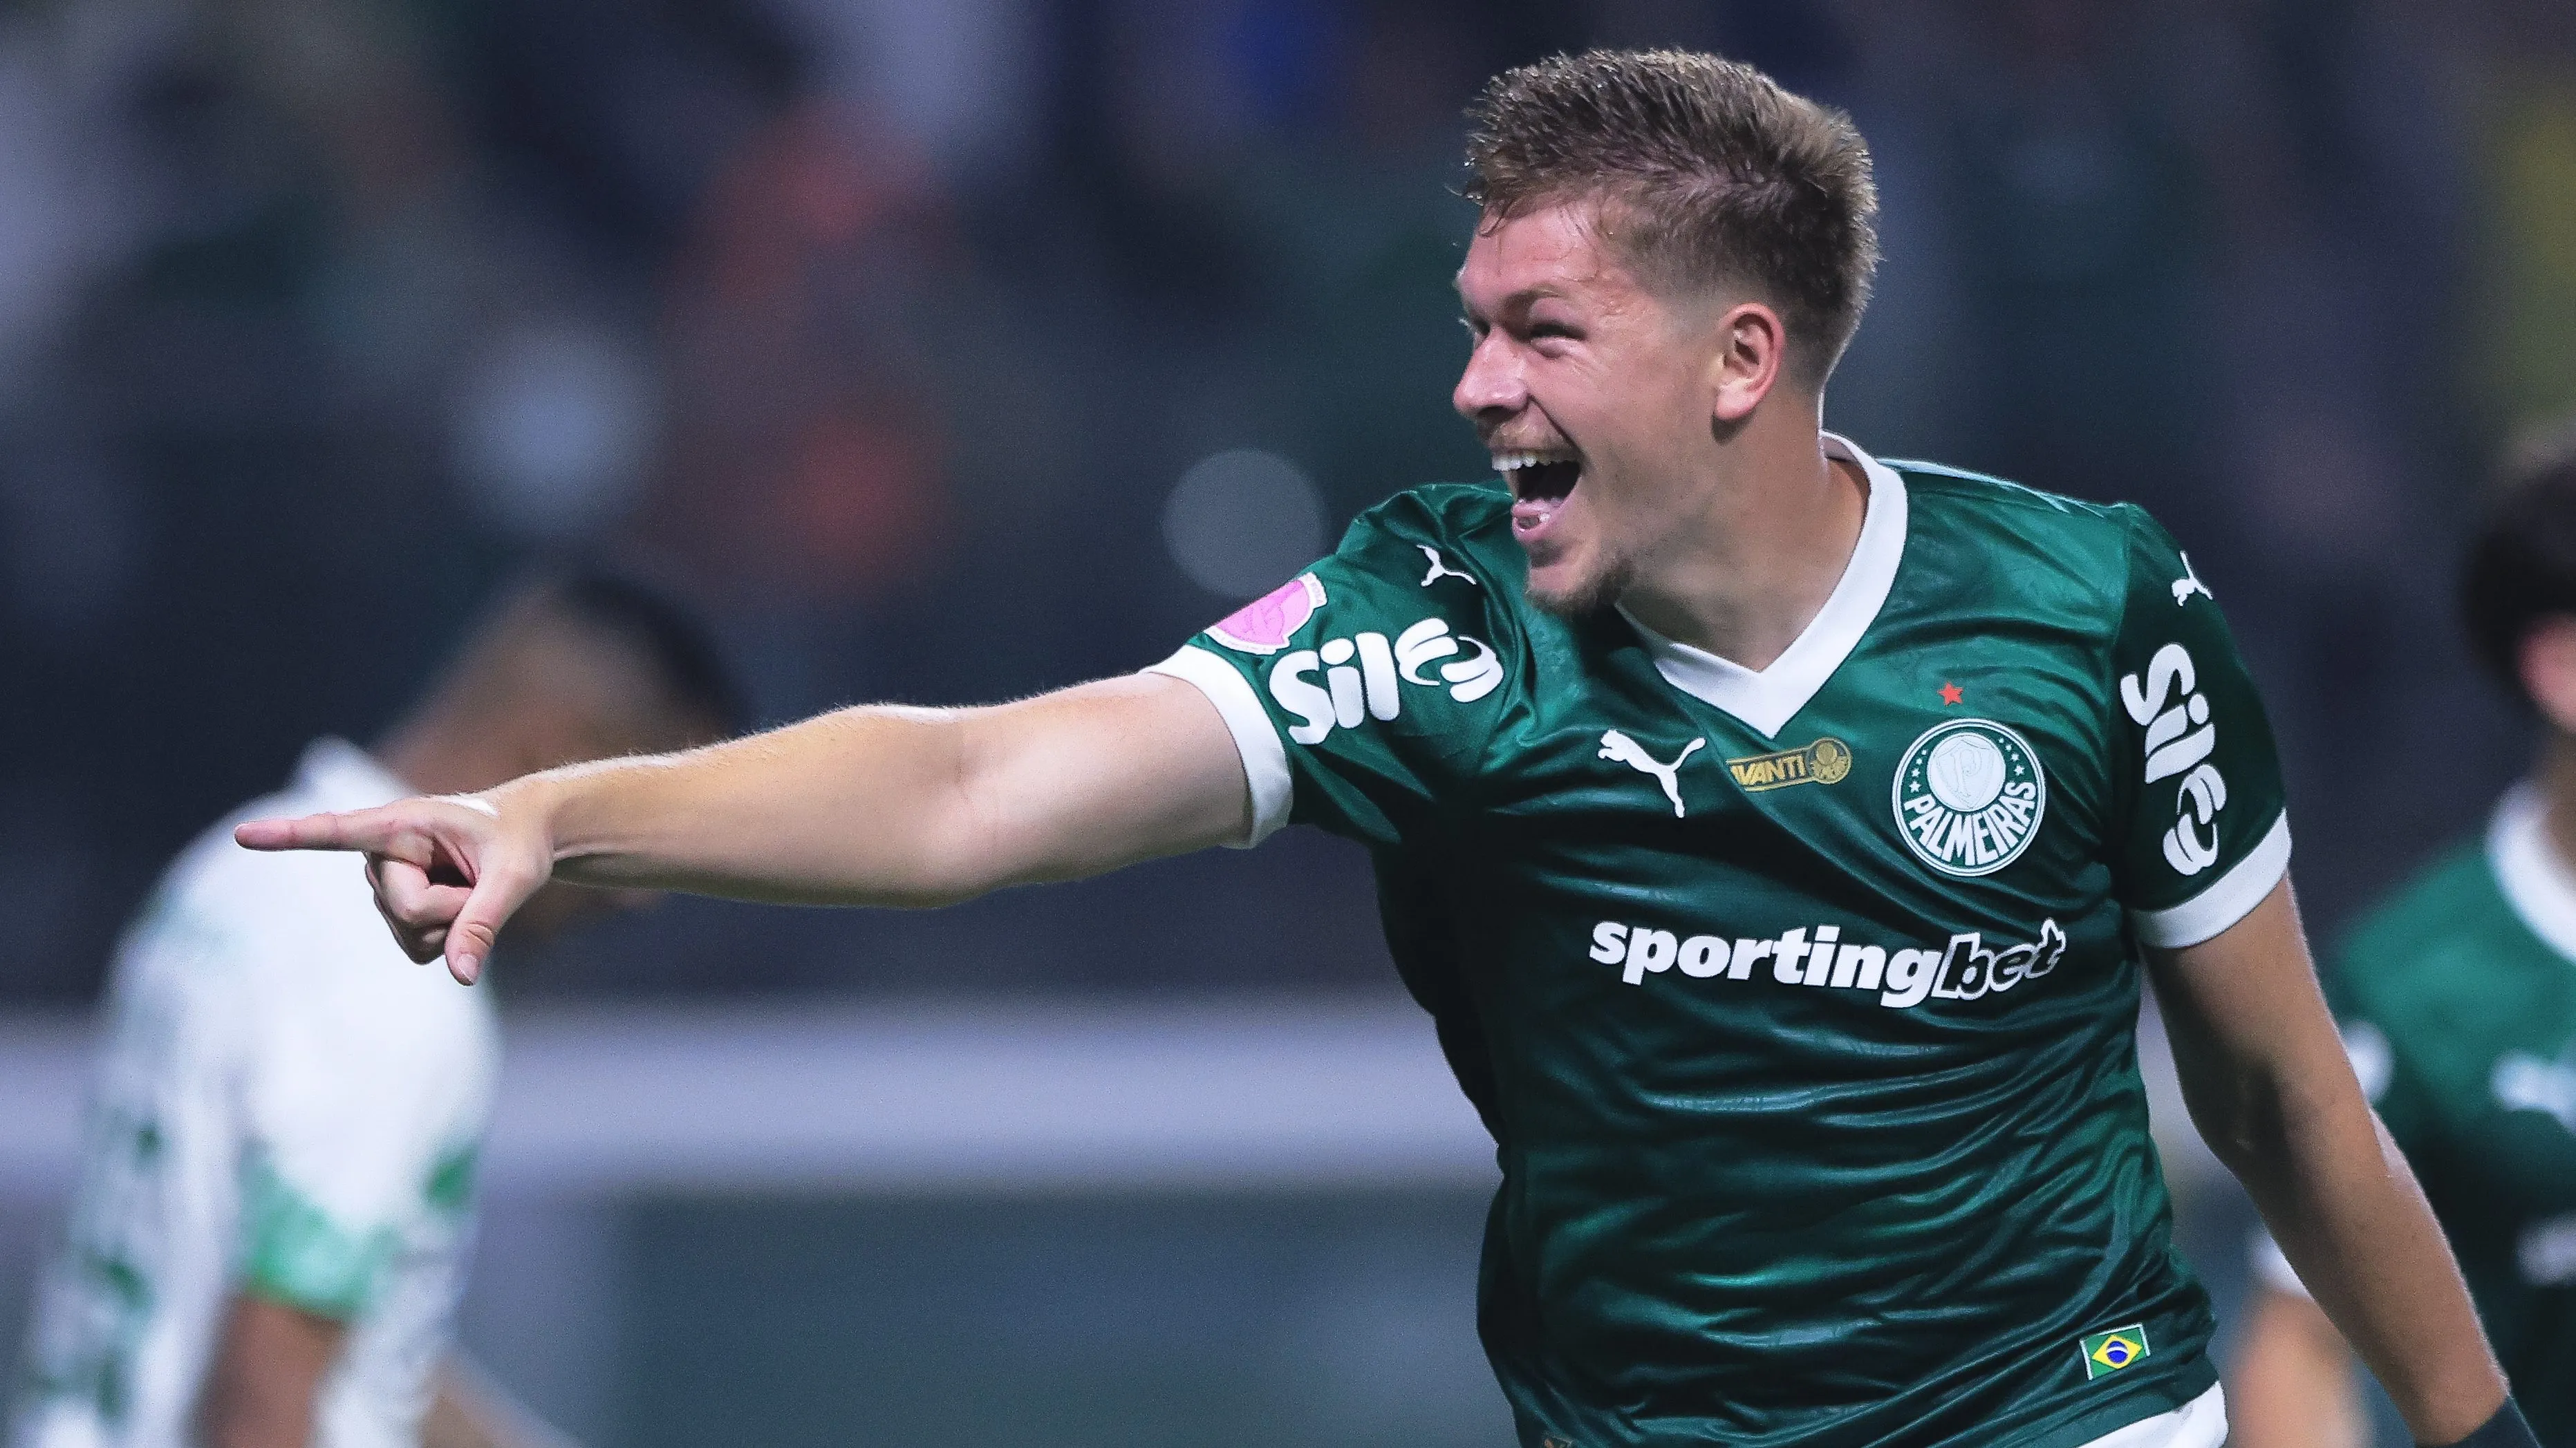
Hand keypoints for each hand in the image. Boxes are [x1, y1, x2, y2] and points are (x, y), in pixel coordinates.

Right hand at [234, 789, 552, 984]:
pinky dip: (450, 939)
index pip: (335, 832)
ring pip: (413, 933)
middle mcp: (382, 855)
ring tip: (472, 886)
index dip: (289, 836)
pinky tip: (461, 906)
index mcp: (402, 824)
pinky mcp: (397, 914)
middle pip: (408, 910)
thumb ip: (484, 922)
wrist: (524, 842)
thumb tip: (460, 976)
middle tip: (481, 878)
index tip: (242, 835)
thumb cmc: (519, 843)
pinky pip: (419, 949)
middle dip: (455, 908)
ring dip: (454, 922)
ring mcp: (385, 887)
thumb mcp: (514, 877)